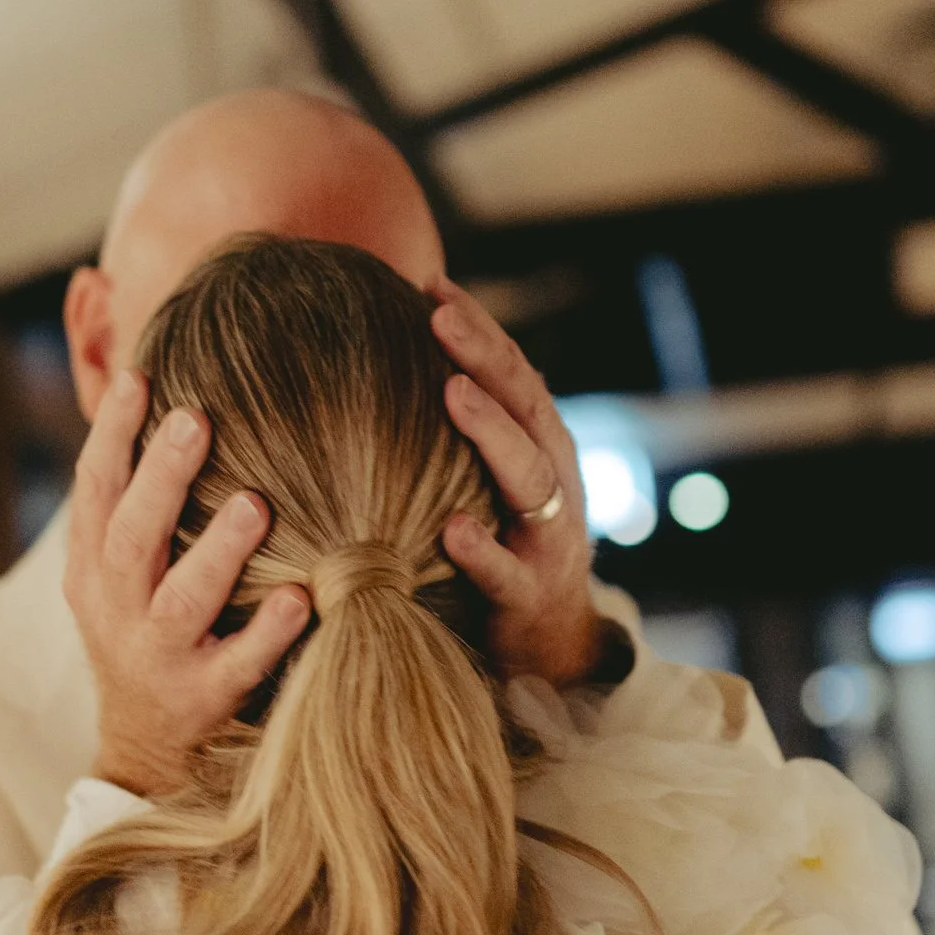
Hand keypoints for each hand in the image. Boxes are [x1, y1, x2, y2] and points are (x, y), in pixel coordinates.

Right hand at [65, 369, 309, 795]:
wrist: (143, 748)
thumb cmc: (144, 631)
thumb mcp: (115, 573)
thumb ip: (133, 503)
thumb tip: (166, 400)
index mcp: (93, 566)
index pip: (95, 488)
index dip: (113, 433)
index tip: (140, 376)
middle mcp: (117, 608)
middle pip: (132, 535)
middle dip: (162, 477)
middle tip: (197, 419)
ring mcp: (159, 656)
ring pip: (181, 600)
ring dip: (218, 551)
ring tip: (257, 505)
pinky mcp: (203, 700)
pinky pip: (237, 665)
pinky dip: (266, 634)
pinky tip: (299, 599)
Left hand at [430, 278, 606, 686]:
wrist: (549, 650)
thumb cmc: (499, 552)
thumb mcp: (483, 485)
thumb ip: (456, 435)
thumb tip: (381, 364)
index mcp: (540, 448)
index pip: (512, 375)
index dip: (479, 329)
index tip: (431, 284)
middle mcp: (553, 484)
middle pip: (526, 407)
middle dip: (486, 358)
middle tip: (441, 316)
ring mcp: (547, 540)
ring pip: (529, 477)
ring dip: (491, 433)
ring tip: (452, 394)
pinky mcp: (529, 598)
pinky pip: (507, 573)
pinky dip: (482, 550)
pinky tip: (451, 528)